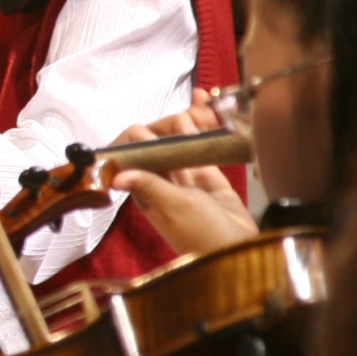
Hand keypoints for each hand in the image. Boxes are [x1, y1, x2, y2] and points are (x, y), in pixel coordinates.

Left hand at [105, 94, 257, 257]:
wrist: (240, 251)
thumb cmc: (203, 236)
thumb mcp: (175, 207)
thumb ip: (149, 185)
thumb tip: (116, 175)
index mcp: (144, 190)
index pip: (133, 154)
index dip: (138, 138)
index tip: (150, 127)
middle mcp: (161, 181)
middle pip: (156, 142)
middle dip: (166, 125)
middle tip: (184, 118)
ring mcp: (185, 176)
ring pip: (179, 140)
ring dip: (186, 121)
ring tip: (200, 104)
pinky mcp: (208, 175)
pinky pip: (200, 146)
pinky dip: (201, 127)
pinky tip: (205, 107)